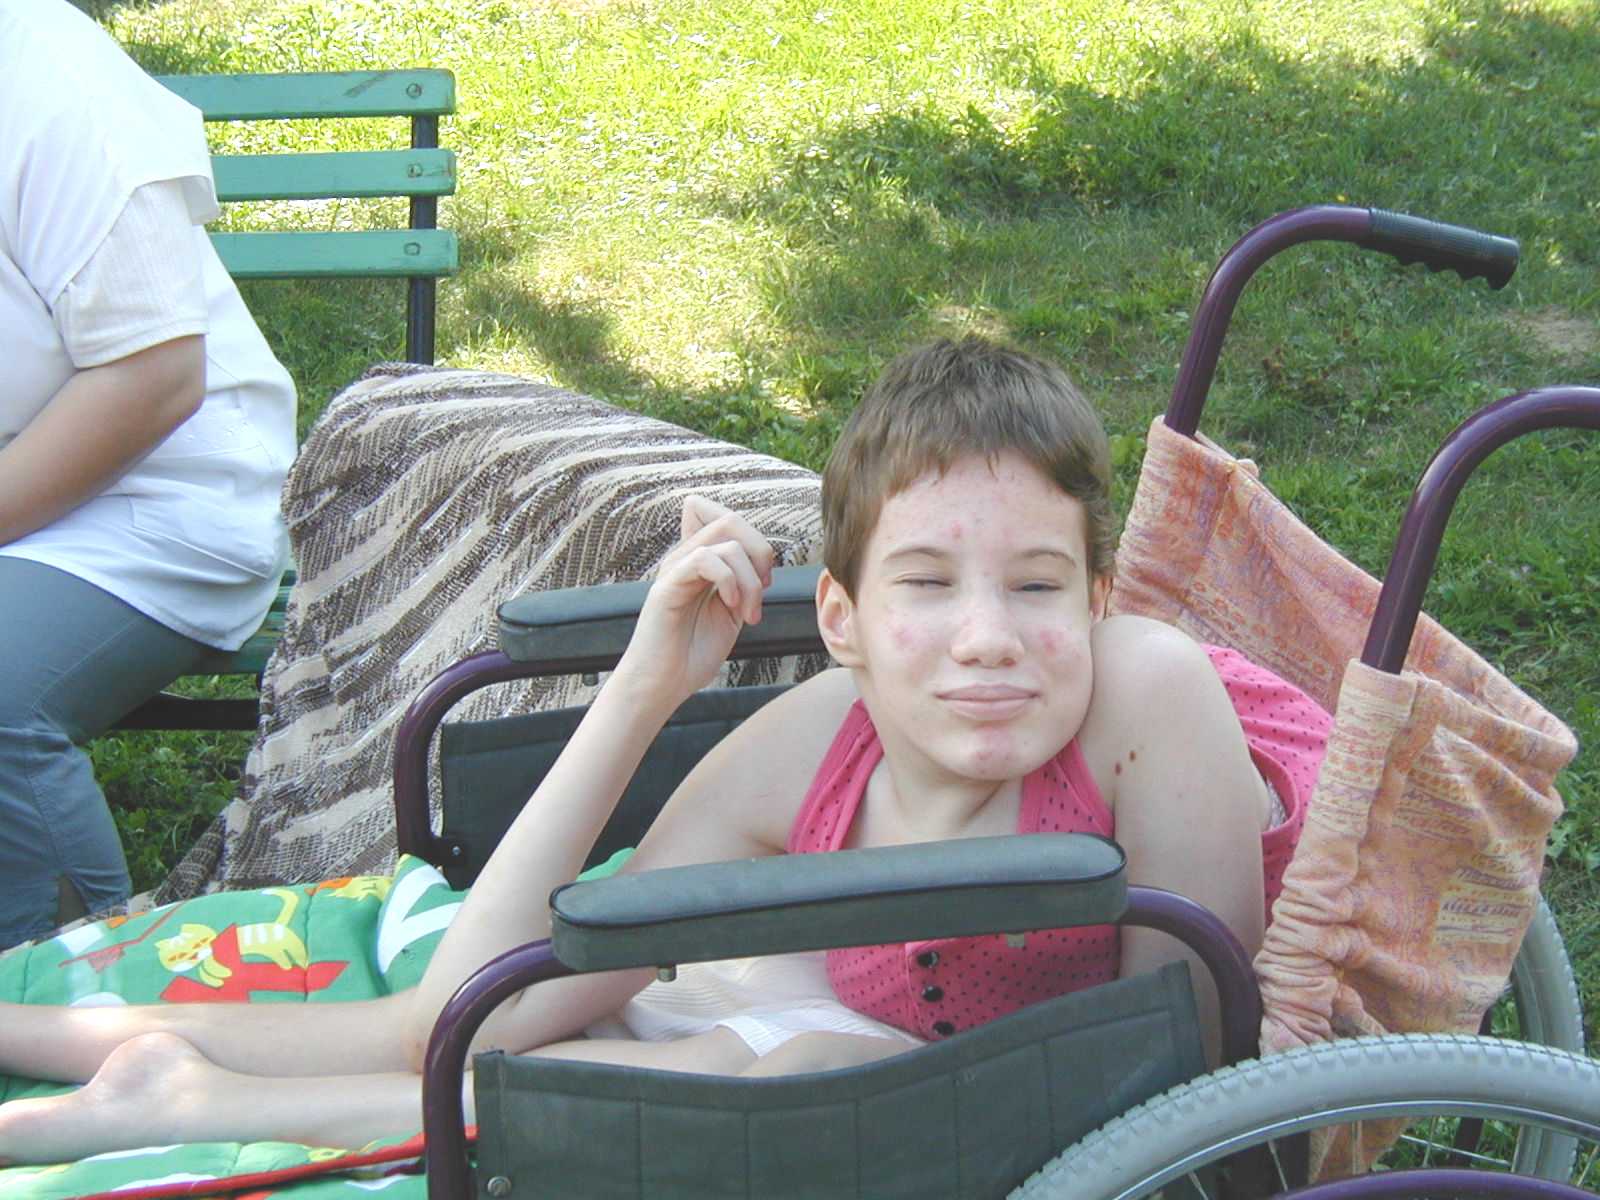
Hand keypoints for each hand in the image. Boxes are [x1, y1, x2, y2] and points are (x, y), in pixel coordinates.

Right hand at [614, 496, 776, 706]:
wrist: (664, 684)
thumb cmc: (694, 652)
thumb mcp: (731, 610)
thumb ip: (744, 581)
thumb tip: (765, 560)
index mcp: (699, 560)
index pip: (719, 514)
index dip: (752, 535)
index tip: (762, 576)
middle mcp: (684, 557)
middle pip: (730, 519)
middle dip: (760, 553)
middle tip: (763, 590)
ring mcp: (675, 568)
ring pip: (725, 539)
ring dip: (750, 578)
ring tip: (748, 612)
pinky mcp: (667, 585)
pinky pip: (705, 559)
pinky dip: (730, 582)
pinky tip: (731, 607)